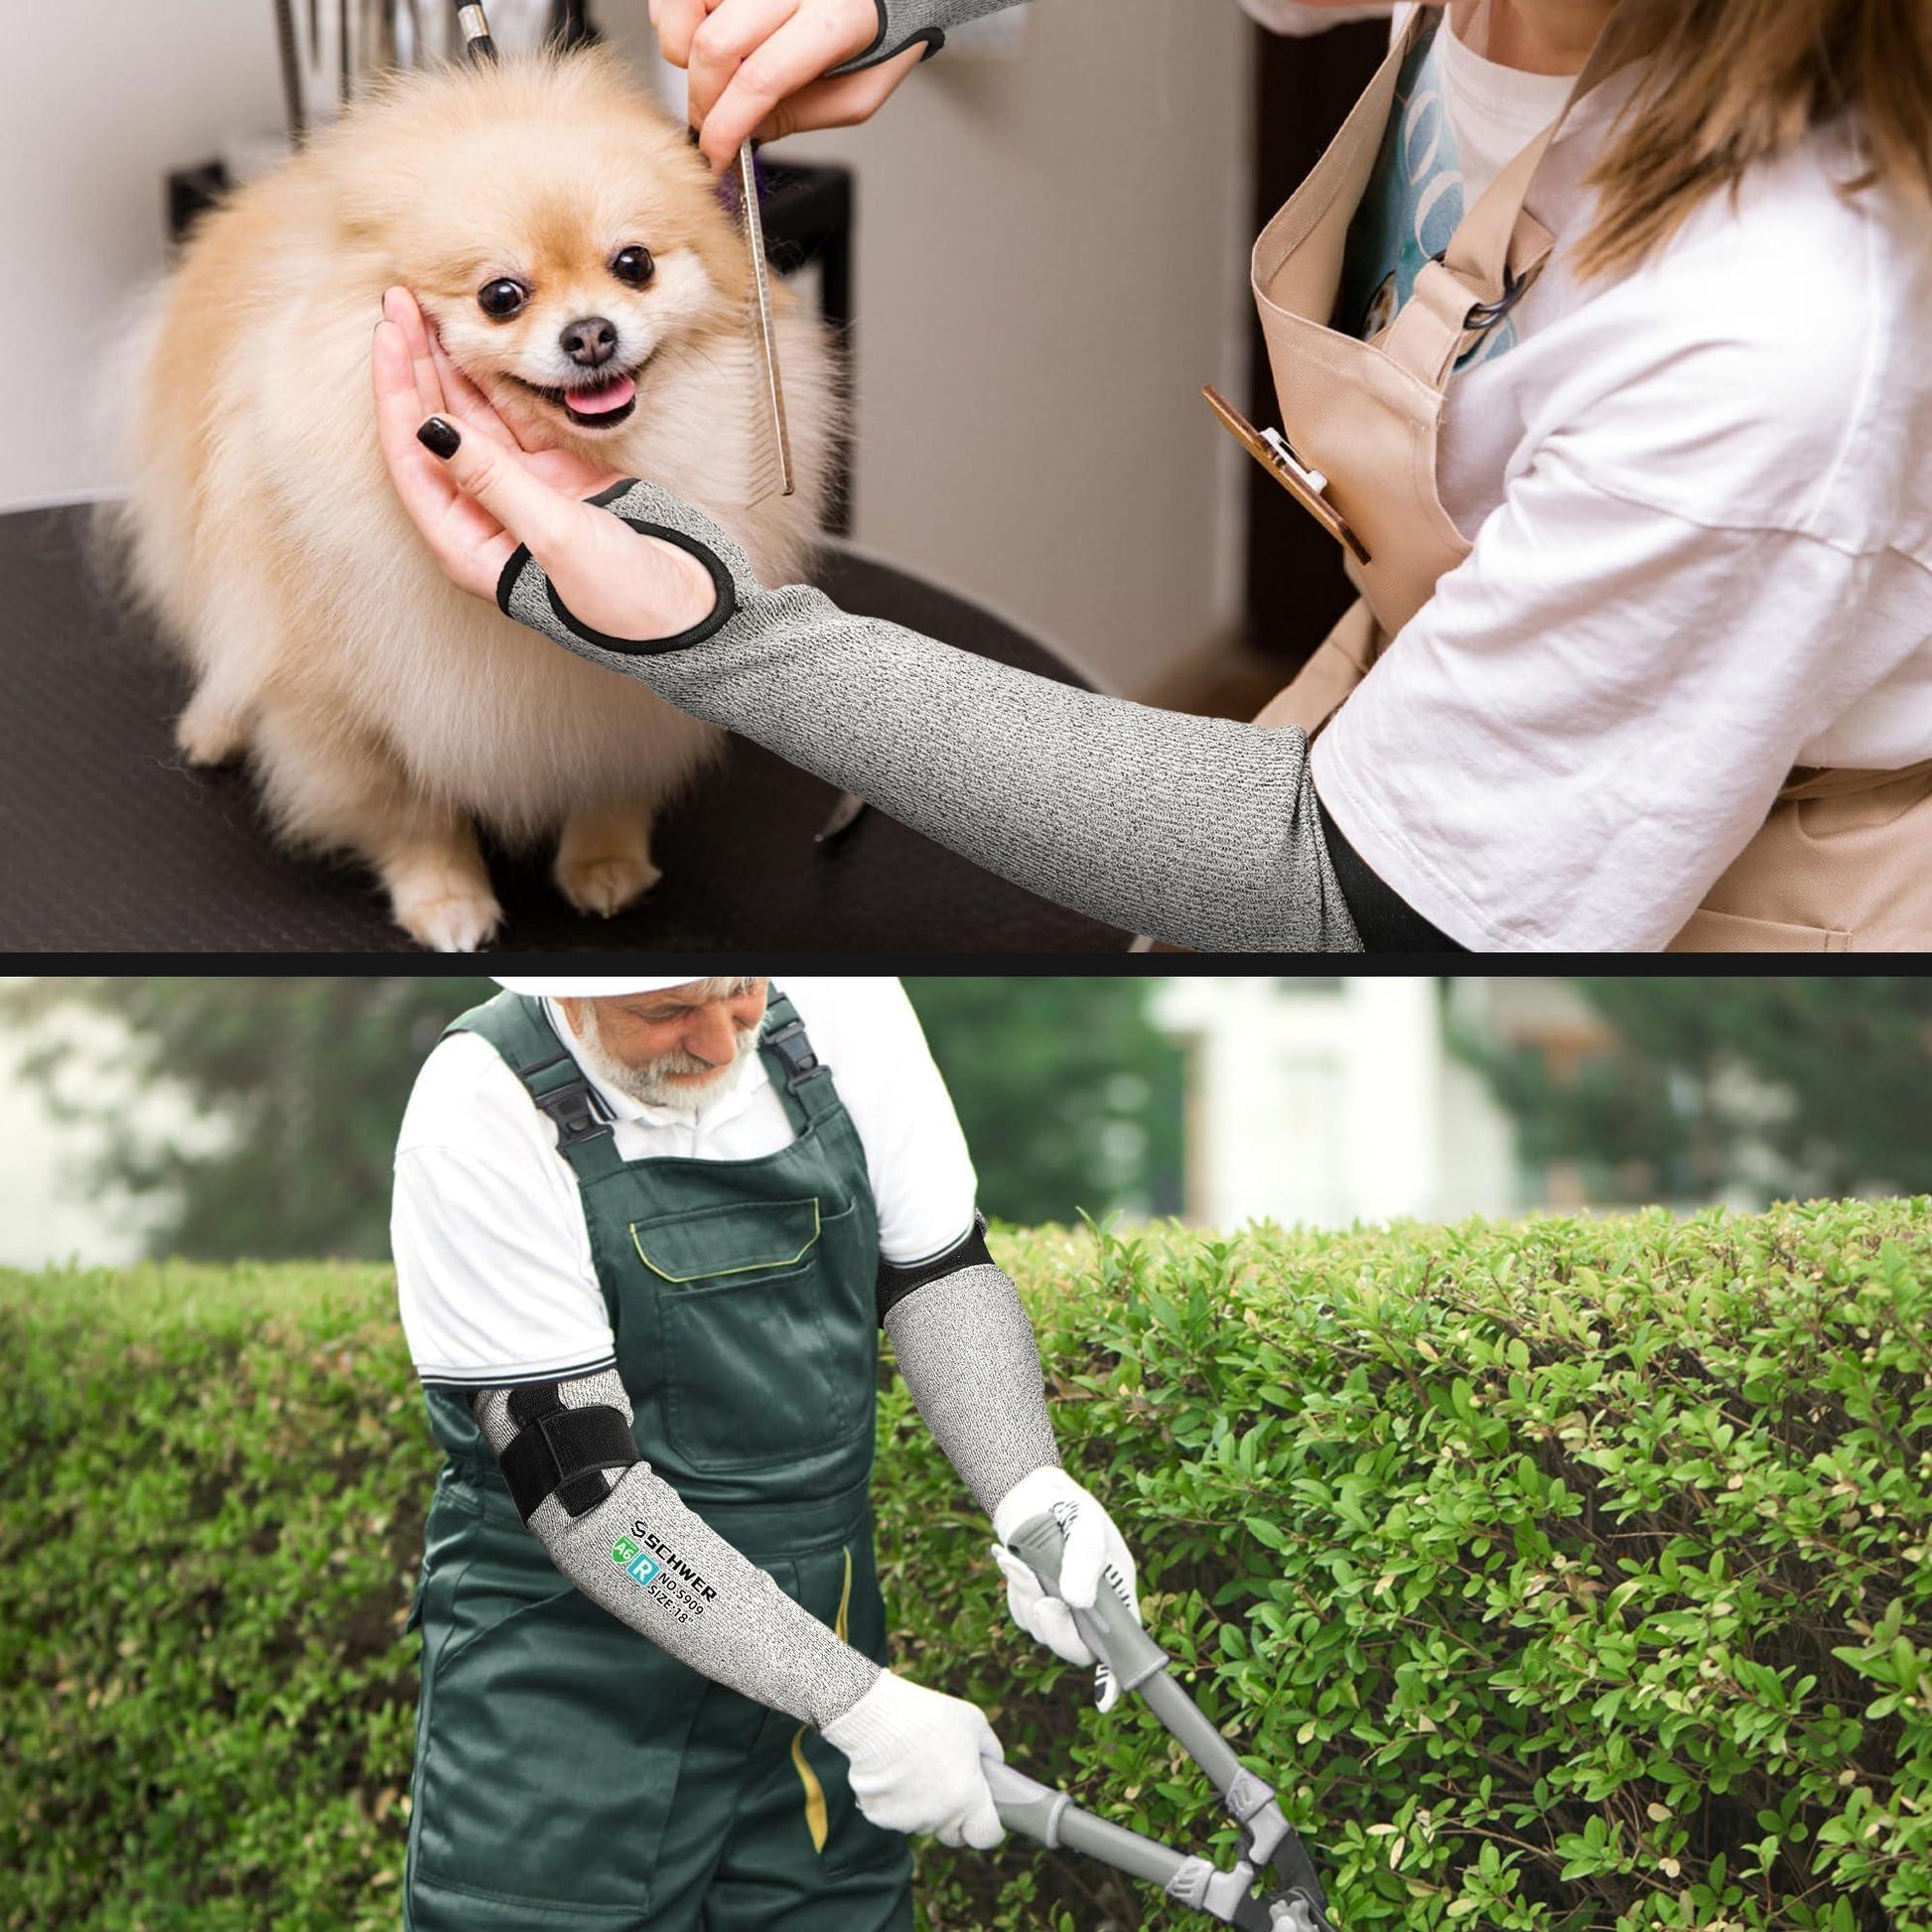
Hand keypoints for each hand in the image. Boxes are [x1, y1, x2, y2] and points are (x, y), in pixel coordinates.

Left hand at [372, 287, 717, 638]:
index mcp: (467, 545)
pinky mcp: (558, 481)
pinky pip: (517, 423)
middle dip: (416, 368)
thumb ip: (493, 480)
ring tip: (434, 313)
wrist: (687, 610)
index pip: (412, 457)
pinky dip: (500, 385)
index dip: (397, 392)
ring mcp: (522, 496)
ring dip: (454, 369)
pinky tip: (484, 348)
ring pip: (474, 421)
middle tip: (402, 302)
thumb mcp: (553, 538)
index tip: (389, 333)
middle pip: (435, 433)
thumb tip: (431, 428)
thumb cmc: (619, 597)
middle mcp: (484, 518)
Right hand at [651, 0, 926, 170]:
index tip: (715, 157)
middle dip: (703, 98)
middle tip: (711, 122)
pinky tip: (707, 31)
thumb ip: (802, 115)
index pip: (761, 79)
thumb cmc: (875, 38)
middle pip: (715, 45)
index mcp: (836, 19)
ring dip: (685, 52)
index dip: (727, 128)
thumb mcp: (856, 93)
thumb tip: (746, 132)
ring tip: (714, 68)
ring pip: (685, 9)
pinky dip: (678, 19)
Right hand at [820, 1670, 1005, 1847]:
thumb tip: (995, 1767)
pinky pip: (897, 1817)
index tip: (987, 1816)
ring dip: (926, 1808)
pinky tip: (895, 1772)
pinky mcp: (880, 1817)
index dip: (990, 1828)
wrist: (878, 1713)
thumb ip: (990, 1752)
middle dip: (957, 1818)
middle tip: (950, 1785)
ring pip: (925, 1824)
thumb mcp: (974, 1723)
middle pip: (954, 1834)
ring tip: (918, 1767)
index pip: (987, 1836)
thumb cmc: (930, 1715)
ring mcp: (907, 1820)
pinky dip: (898, 1802)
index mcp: (967, 1798)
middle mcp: (939, 1817)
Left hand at [991, 1466, 1141, 1712]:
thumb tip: (1076, 1602)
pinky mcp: (1035, 1604)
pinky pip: (1022, 1615)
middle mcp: (1091, 1611)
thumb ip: (1084, 1559)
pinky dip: (1016, 1590)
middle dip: (1057, 1629)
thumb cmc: (1070, 1508)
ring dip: (1029, 1597)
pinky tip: (1014, 1560)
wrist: (1032, 1496)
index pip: (1122, 1647)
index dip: (1116, 1676)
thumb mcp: (1084, 1525)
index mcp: (1116, 1597)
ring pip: (1043, 1632)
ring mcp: (1062, 1610)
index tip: (1105, 1699)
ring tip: (1021, 1559)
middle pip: (1077, 1650)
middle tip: (1044, 1600)